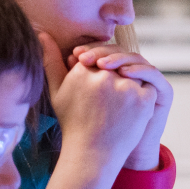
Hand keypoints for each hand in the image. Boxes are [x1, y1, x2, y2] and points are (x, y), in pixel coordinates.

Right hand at [40, 31, 155, 174]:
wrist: (91, 155)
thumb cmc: (73, 122)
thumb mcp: (57, 91)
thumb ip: (51, 60)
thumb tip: (42, 33)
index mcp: (83, 70)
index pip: (97, 57)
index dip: (98, 71)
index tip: (96, 91)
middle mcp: (103, 75)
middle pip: (116, 63)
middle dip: (114, 76)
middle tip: (108, 101)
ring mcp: (124, 86)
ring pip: (133, 73)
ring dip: (129, 85)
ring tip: (118, 106)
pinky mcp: (142, 99)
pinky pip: (147, 87)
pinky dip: (142, 97)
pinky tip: (130, 112)